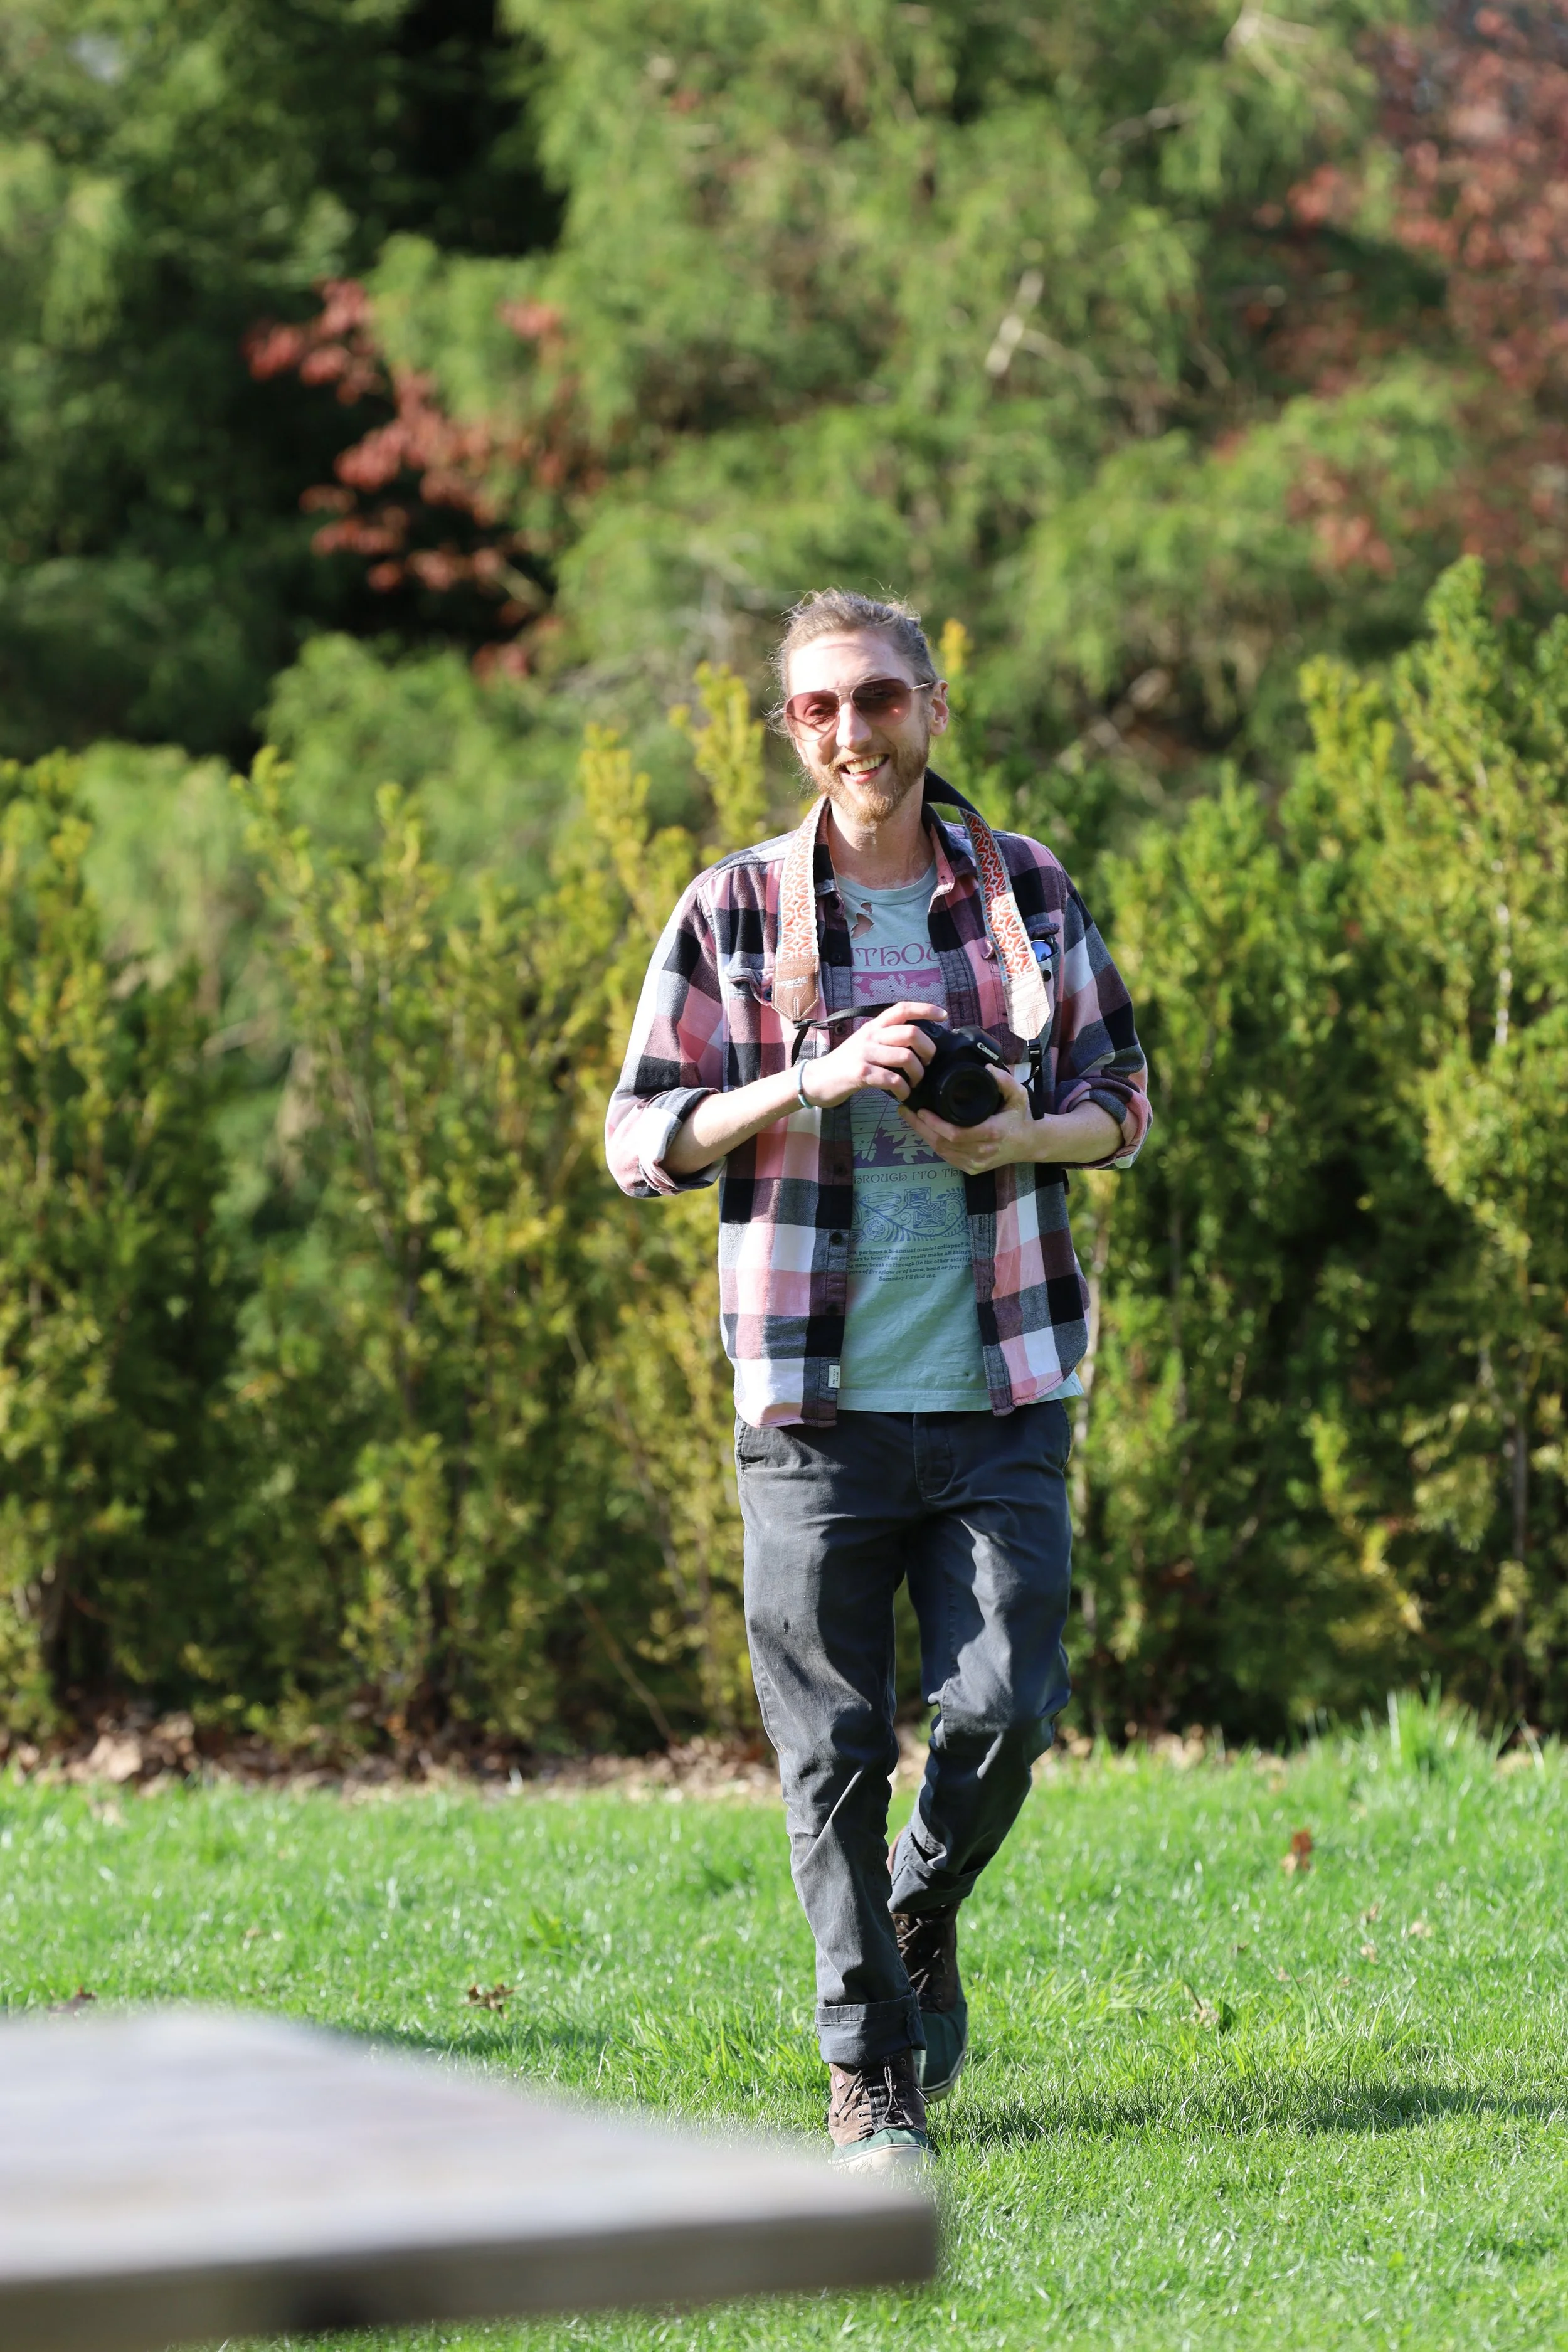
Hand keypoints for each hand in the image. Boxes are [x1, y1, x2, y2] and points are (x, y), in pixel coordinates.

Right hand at [804, 1000, 943, 1109]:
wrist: (817, 1080)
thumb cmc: (846, 1064)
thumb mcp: (865, 1043)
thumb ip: (887, 1039)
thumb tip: (917, 1043)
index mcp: (874, 1026)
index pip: (902, 1008)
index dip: (926, 1009)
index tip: (943, 1015)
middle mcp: (871, 1035)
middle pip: (911, 1033)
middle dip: (928, 1050)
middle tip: (927, 1064)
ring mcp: (865, 1054)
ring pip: (906, 1057)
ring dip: (918, 1073)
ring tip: (914, 1082)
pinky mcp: (861, 1073)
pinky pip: (893, 1080)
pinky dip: (904, 1089)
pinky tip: (902, 1094)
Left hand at [898, 1069, 1041, 1173]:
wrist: (1029, 1143)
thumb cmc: (1021, 1116)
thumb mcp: (1019, 1094)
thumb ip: (1004, 1080)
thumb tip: (986, 1068)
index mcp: (991, 1133)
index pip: (955, 1134)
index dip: (934, 1124)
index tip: (921, 1110)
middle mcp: (982, 1152)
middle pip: (942, 1143)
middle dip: (921, 1128)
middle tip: (906, 1111)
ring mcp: (976, 1163)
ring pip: (942, 1152)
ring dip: (924, 1135)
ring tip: (911, 1118)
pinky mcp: (972, 1169)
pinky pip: (947, 1158)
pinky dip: (934, 1144)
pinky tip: (925, 1131)